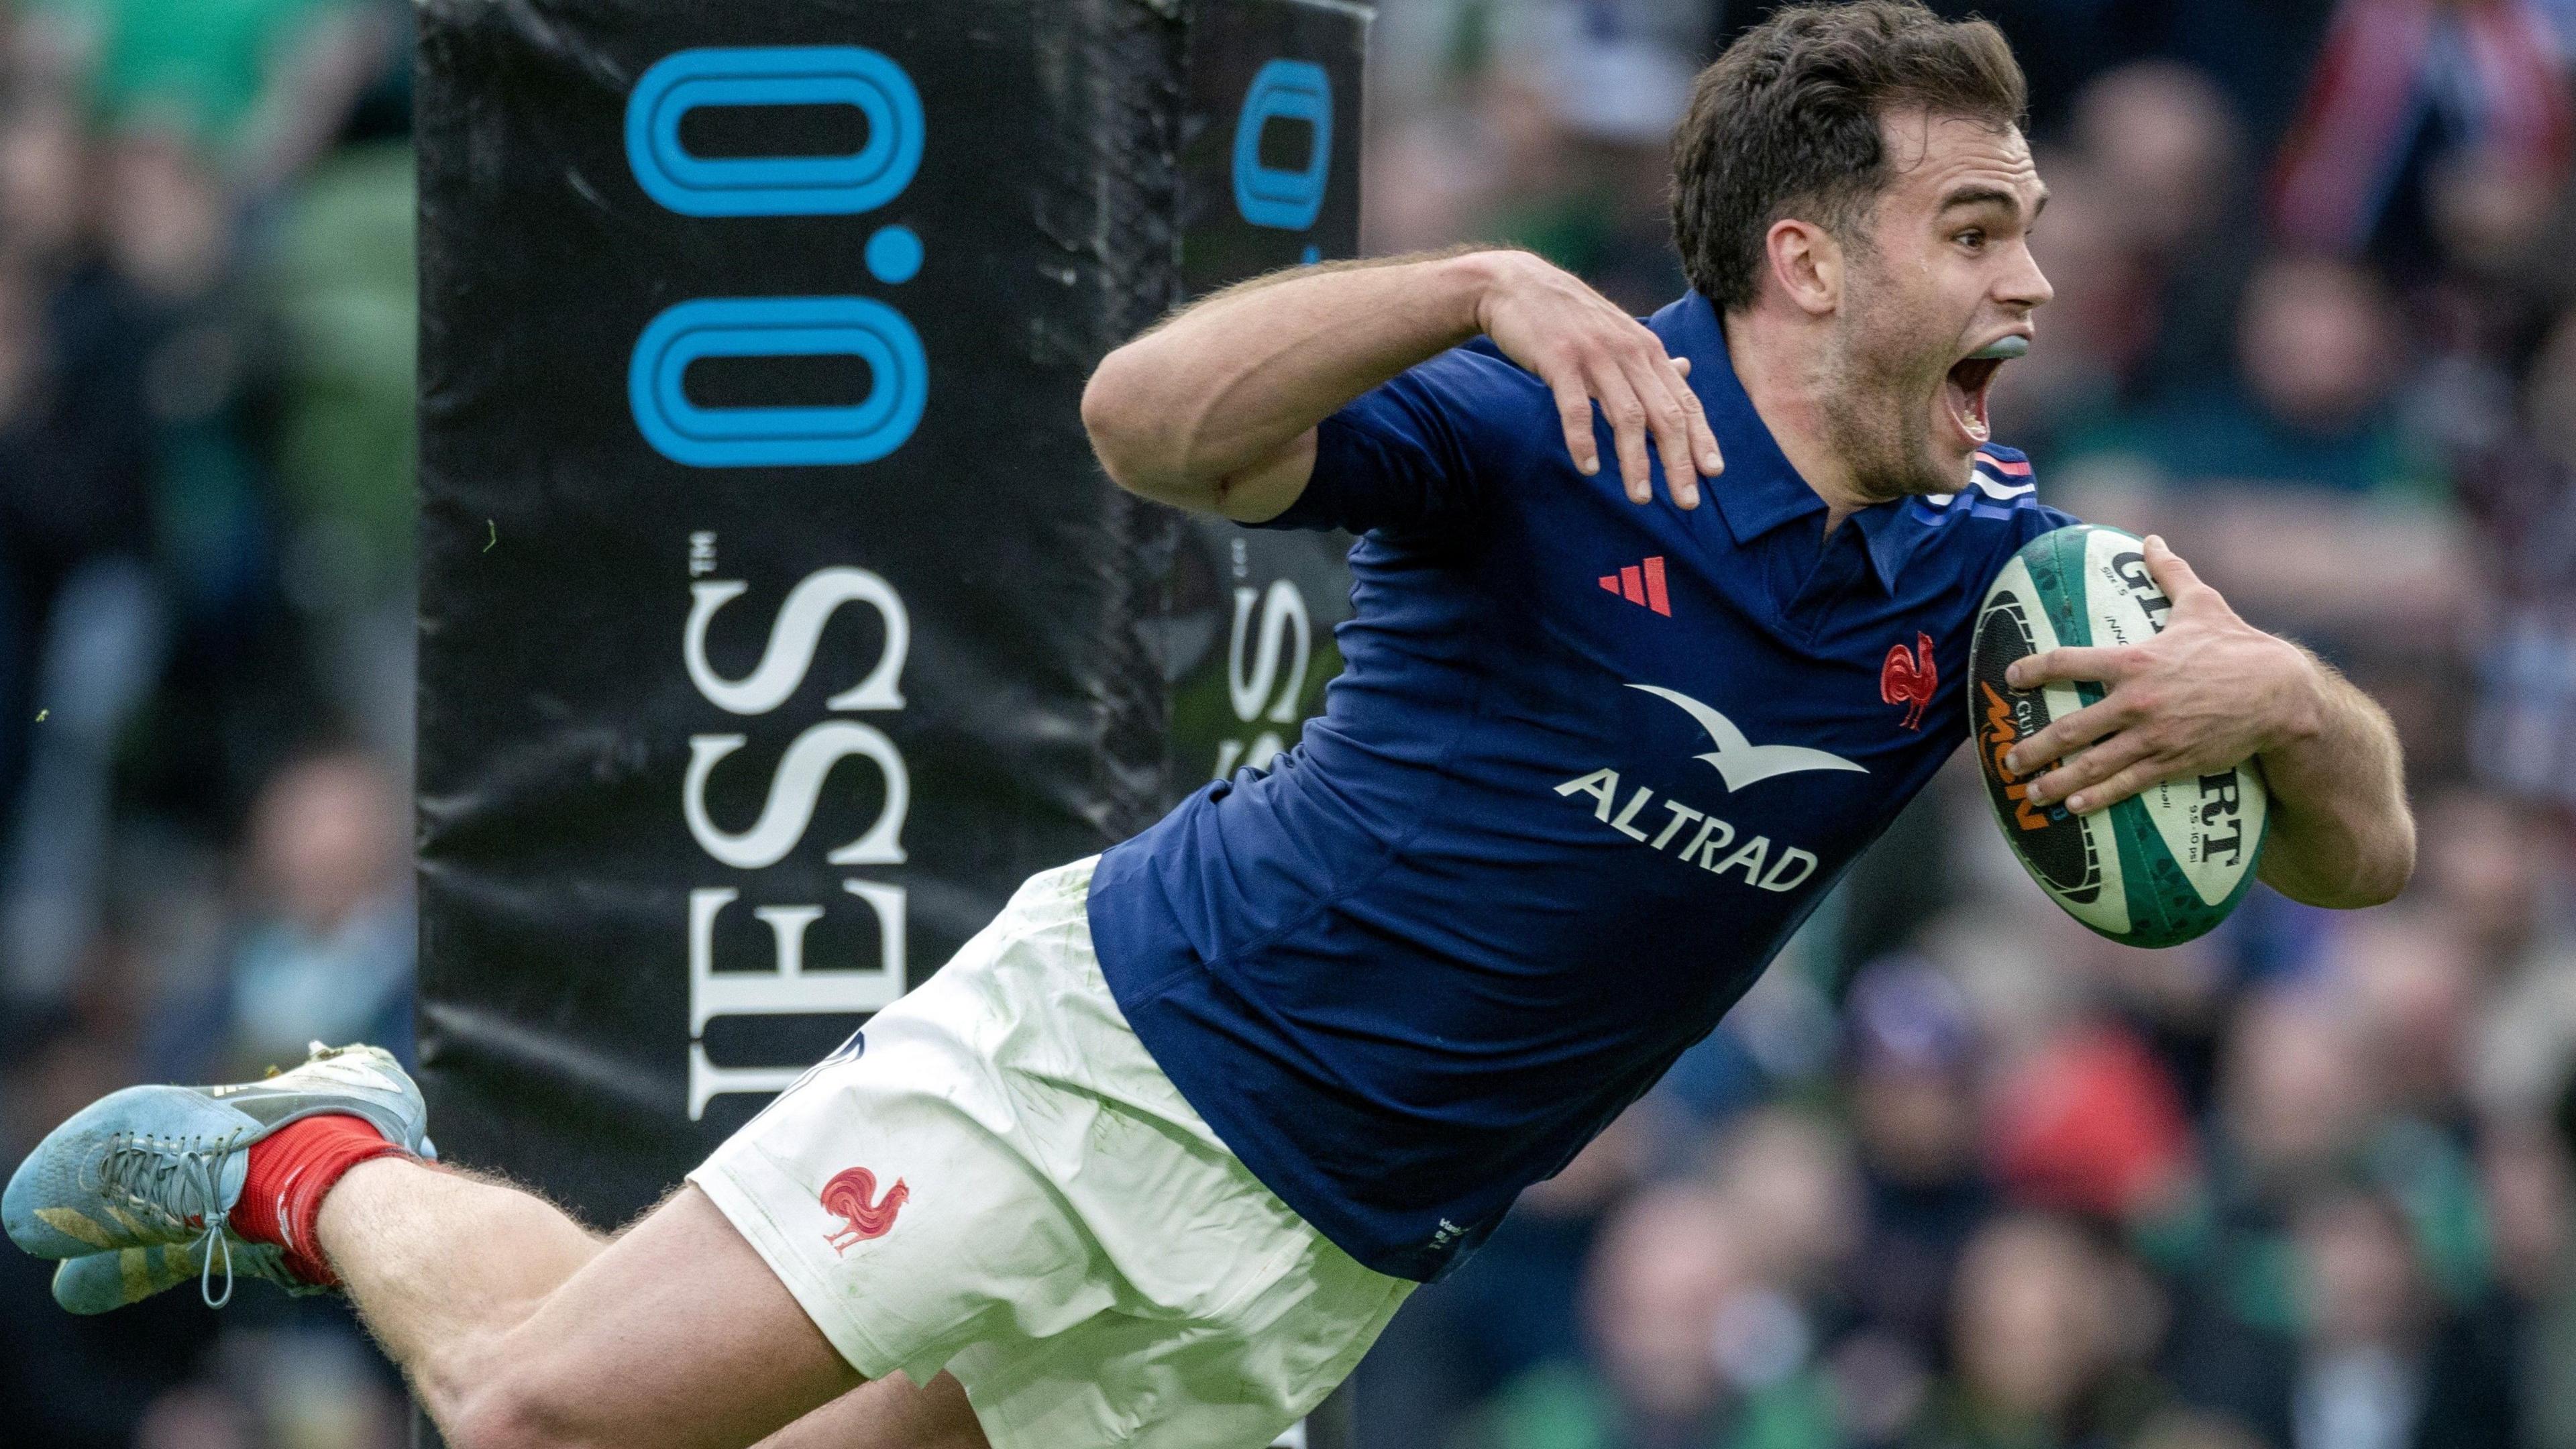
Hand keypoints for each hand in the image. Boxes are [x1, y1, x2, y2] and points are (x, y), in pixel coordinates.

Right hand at [1470, 251, 1722, 507]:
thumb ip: (1650, 358)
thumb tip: (1686, 369)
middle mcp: (1629, 352)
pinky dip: (1585, 441)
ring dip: (1637, 462)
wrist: (1516, 285)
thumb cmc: (1568, 317)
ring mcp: (1595, 355)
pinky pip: (1577, 408)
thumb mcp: (1617, 332)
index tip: (1714, 473)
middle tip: (1688, 501)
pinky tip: (1589, 469)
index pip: (1684, 400)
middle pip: (1665, 415)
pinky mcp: (1559, 359)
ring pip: (1627, 417)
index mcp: (1646, 349)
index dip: (1701, 438)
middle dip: (1679, 461)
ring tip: (1641, 498)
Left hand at [2000, 535, 2321, 815]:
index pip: (2068, 663)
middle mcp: (2136, 701)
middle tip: (2007, 759)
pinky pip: (2127, 784)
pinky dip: (2098, 798)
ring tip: (2031, 792)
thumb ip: (2169, 572)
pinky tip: (2074, 808)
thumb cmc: (2238, 645)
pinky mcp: (2173, 762)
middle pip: (2070, 728)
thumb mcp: (2202, 603)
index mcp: (2135, 660)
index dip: (2034, 670)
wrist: (2280, 693)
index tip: (2011, 677)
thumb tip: (2151, 539)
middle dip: (2034, 747)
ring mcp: (2153, 736)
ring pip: (2093, 764)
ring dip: (2058, 781)